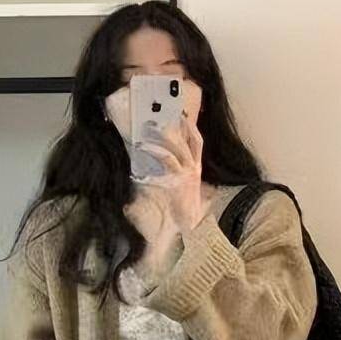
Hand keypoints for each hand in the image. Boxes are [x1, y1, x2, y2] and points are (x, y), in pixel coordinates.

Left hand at [135, 108, 206, 229]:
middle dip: (180, 126)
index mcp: (197, 169)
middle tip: (164, 115)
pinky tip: (143, 149)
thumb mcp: (182, 189)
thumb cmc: (184, 209)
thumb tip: (157, 168)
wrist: (189, 224)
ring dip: (162, 138)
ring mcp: (189, 173)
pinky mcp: (180, 179)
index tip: (183, 115)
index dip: (192, 128)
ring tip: (147, 131)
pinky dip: (155, 153)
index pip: (198, 143)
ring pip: (177, 148)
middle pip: (192, 141)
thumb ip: (174, 177)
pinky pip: (168, 160)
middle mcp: (195, 168)